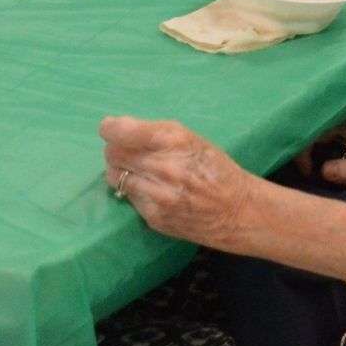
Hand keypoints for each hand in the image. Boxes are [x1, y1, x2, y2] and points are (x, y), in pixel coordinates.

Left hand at [101, 116, 260, 248]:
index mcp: (174, 140)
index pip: (121, 132)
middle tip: (127, 151)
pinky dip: (135, 191)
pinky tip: (152, 190)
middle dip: (115, 149)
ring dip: (121, 171)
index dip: (110, 129)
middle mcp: (163, 167)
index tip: (109, 129)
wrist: (236, 211)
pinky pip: (128, 198)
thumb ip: (156, 133)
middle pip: (113, 154)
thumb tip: (119, 129)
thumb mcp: (192, 139)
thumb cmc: (215, 168)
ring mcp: (157, 195)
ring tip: (138, 171)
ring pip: (115, 177)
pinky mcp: (154, 217)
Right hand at [305, 138, 345, 209]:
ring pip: (310, 151)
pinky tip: (309, 185)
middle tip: (301, 182)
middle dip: (298, 158)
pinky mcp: (339, 163)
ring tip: (303, 185)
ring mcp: (339, 151)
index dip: (303, 151)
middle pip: (308, 141)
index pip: (313, 133)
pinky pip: (316, 162)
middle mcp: (341, 139)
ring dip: (303, 166)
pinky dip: (309, 172)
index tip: (307, 174)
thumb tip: (323, 170)